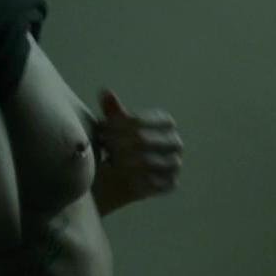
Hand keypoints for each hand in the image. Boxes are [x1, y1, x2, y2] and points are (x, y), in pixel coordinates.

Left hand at [89, 89, 183, 214]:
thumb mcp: (115, 126)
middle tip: (100, 144)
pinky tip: (117, 175)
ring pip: (146, 162)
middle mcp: (175, 142)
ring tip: (105, 159)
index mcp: (166, 122)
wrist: (124, 176)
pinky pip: (151, 182)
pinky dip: (131, 179)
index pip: (140, 121)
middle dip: (117, 142)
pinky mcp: (171, 183)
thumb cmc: (121, 144)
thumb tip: (105, 91)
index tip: (100, 128)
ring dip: (121, 161)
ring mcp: (175, 164)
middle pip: (143, 140)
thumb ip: (113, 110)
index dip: (117, 124)